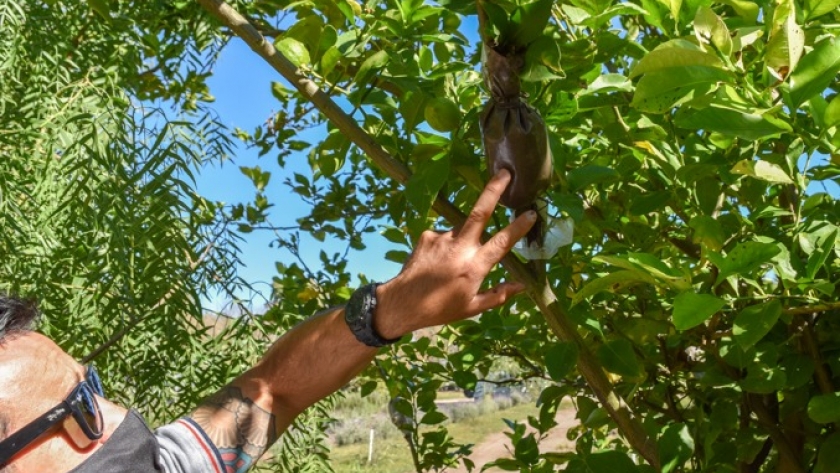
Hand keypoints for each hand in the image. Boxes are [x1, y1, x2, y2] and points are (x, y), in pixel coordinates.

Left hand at [374, 170, 536, 337]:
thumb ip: (498, 295)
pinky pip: (444, 236)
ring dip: (464, 239)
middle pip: (479, 213)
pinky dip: (447, 245)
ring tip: (450, 264)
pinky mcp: (426, 236)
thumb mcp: (472, 307)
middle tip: (504, 172)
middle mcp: (458, 248)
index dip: (518, 227)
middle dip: (492, 190)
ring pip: (461, 230)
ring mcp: (441, 239)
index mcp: (473, 267)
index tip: (531, 213)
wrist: (401, 303)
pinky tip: (437, 262)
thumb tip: (522, 285)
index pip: (501, 243)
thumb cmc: (440, 309)